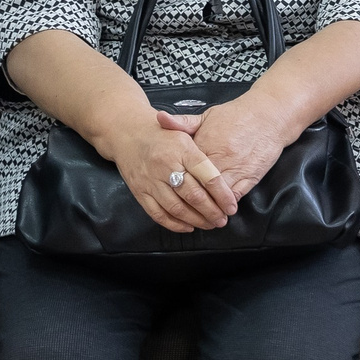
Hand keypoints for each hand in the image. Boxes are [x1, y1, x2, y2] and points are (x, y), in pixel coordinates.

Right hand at [108, 119, 233, 233]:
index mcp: (182, 149)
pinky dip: (175, 224)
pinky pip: (158, 214)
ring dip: (196, 220)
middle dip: (212, 211)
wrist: (128, 134)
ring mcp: (151, 180)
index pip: (207, 175)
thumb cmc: (162, 135)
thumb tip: (224, 178)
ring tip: (209, 224)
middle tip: (223, 219)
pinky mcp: (140, 192)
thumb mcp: (185, 132)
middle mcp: (166, 165)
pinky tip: (188, 226)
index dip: (222, 194)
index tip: (231, 206)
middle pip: (194, 195)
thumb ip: (203, 154)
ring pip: (177, 208)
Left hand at [160, 97, 286, 204]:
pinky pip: (235, 196)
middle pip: (199, 185)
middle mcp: (219, 158)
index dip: (177, 181)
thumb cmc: (236, 116)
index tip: (168, 190)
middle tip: (181, 212)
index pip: (185, 168)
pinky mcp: (251, 176)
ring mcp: (236, 168)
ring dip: (209, 208)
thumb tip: (159, 118)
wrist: (269, 116)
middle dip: (190, 200)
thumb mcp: (206, 116)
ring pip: (217, 195)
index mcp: (205, 143)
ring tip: (201, 218)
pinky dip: (226, 205)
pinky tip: (220, 211)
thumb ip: (182, 122)